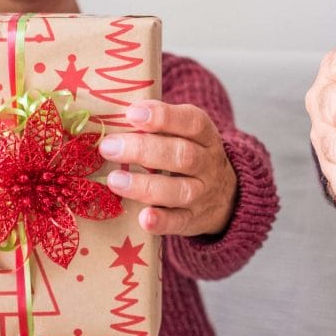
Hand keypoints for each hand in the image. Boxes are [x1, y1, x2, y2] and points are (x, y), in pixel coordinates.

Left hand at [99, 101, 237, 236]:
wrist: (226, 196)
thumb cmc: (190, 157)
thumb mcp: (185, 136)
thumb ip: (157, 126)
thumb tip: (111, 116)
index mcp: (205, 136)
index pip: (192, 122)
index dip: (164, 117)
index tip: (132, 113)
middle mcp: (208, 164)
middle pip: (183, 155)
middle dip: (143, 150)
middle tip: (109, 147)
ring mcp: (203, 194)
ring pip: (180, 190)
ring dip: (145, 185)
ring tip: (114, 181)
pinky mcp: (194, 220)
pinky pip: (179, 222)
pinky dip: (162, 221)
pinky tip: (143, 218)